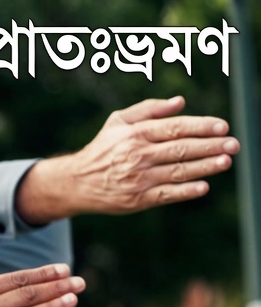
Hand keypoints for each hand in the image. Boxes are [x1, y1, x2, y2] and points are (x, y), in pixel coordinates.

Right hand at [17, 97, 236, 224]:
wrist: (77, 182)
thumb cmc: (103, 148)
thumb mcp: (118, 122)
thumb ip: (149, 110)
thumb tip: (180, 102)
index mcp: (135, 133)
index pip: (175, 128)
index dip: (201, 126)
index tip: (223, 126)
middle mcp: (137, 155)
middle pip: (181, 149)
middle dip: (210, 146)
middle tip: (233, 144)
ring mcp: (138, 178)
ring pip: (178, 171)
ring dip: (204, 167)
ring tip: (225, 162)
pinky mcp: (137, 199)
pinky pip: (166, 194)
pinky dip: (185, 191)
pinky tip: (203, 186)